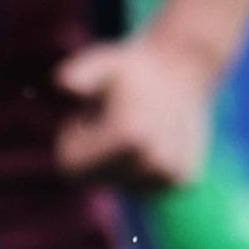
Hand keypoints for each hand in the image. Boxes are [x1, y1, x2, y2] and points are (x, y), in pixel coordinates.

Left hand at [53, 33, 218, 191]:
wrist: (184, 68)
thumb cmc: (132, 69)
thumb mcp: (104, 64)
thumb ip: (82, 74)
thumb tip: (64, 84)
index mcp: (129, 138)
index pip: (71, 169)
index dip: (72, 141)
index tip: (86, 116)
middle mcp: (154, 163)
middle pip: (98, 178)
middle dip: (96, 151)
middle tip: (113, 119)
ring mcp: (171, 175)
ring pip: (124, 183)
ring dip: (120, 159)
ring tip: (138, 126)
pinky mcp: (184, 180)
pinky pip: (146, 185)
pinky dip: (143, 166)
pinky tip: (157, 137)